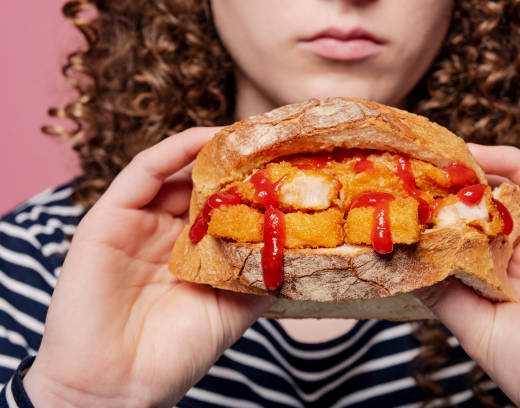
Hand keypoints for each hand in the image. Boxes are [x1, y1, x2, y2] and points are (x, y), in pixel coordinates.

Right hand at [23, 128, 275, 406]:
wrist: (117, 387)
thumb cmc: (174, 355)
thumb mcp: (233, 310)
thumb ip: (261, 277)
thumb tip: (301, 251)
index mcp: (192, 254)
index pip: (223, 207)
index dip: (252, 186)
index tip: (287, 167)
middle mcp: (164, 234)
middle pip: (201, 184)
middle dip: (235, 162)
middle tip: (272, 141)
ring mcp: (136, 224)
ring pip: (174, 172)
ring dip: (210, 151)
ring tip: (247, 136)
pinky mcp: (107, 219)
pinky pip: (141, 173)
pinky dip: (174, 151)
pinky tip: (208, 139)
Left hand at [418, 145, 519, 407]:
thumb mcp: (476, 329)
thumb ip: (442, 292)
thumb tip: (399, 262)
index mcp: (496, 281)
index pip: (460, 235)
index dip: (433, 214)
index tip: (400, 195)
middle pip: (484, 208)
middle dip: (451, 186)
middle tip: (415, 165)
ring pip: (513, 190)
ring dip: (478, 169)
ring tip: (439, 155)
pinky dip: (516, 164)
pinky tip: (479, 154)